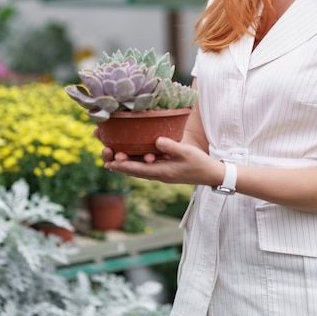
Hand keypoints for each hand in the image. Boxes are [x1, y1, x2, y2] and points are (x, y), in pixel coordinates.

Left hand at [103, 137, 222, 186]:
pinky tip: (130, 159)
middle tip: (106, 156)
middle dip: (119, 164)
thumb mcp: (187, 152)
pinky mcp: (164, 171)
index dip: (122, 165)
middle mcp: (158, 175)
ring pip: (138, 170)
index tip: (109, 162)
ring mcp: (161, 174)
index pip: (138, 169)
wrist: (210, 175)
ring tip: (112, 159)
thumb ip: (172, 146)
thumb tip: (156, 140)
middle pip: (134, 171)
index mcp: (162, 172)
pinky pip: (145, 169)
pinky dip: (135, 164)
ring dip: (125, 165)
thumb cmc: (200, 163)